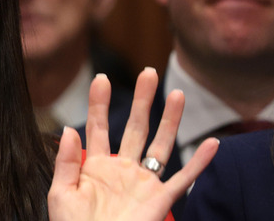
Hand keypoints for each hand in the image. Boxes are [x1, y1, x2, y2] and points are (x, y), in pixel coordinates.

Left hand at [46, 68, 218, 220]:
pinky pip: (183, 179)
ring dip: (170, 120)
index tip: (101, 79)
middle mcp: (122, 169)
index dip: (99, 103)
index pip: (98, 127)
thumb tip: (68, 128)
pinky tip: (212, 143)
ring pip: (161, 145)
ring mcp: (143, 183)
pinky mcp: (160, 201)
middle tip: (148, 72)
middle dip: (142, 100)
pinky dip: (199, 162)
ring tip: (177, 93)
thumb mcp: (61, 193)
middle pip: (135, 127)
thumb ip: (66, 162)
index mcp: (96, 165)